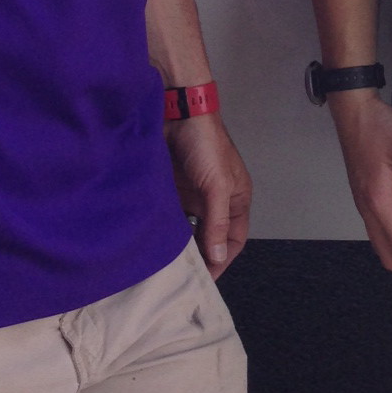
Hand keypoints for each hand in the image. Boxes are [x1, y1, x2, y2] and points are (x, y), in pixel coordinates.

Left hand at [167, 112, 251, 278]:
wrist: (177, 113)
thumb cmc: (205, 144)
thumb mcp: (217, 185)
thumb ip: (217, 222)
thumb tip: (217, 257)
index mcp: (236, 199)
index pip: (234, 239)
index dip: (222, 259)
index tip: (206, 279)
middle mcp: (215, 200)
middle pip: (210, 237)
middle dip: (200, 256)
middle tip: (183, 277)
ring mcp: (192, 195)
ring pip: (188, 229)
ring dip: (180, 244)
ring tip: (167, 265)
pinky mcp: (172, 190)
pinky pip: (170, 217)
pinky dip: (165, 229)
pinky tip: (155, 242)